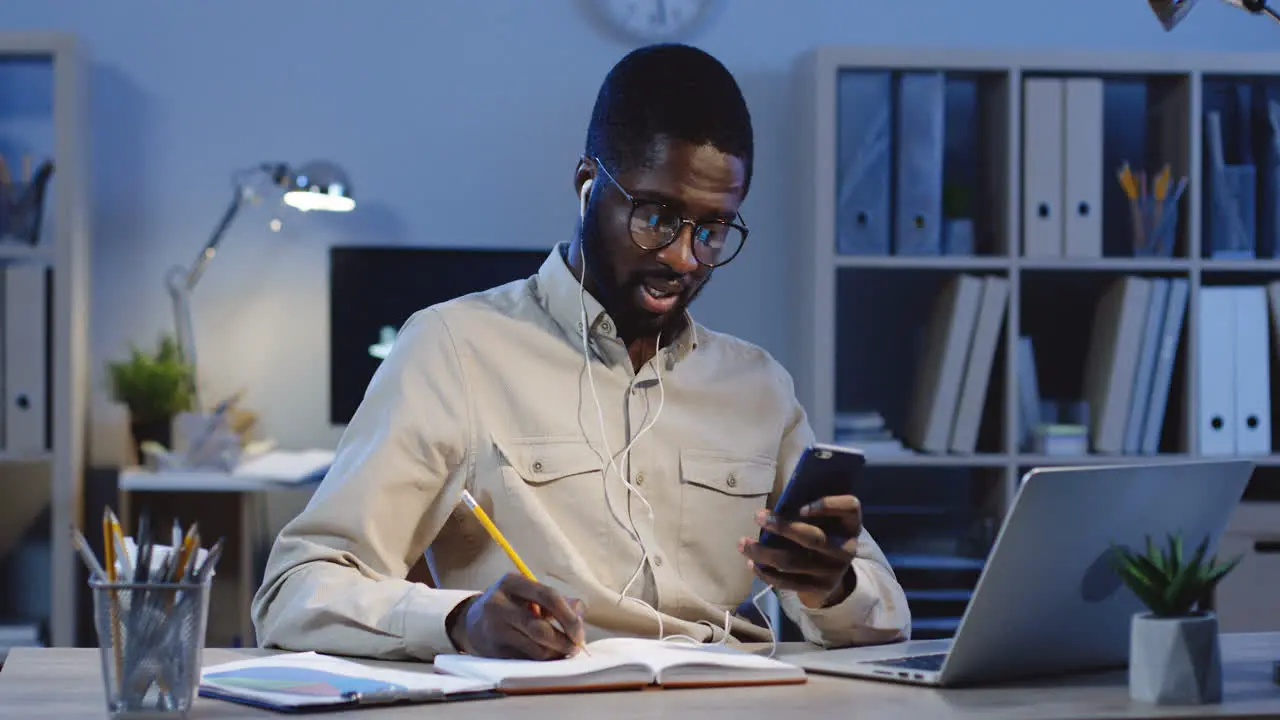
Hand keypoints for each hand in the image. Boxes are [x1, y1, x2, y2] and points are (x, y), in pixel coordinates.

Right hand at [447, 573, 586, 659]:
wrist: (473, 621)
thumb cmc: (512, 604)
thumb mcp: (529, 593)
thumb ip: (558, 599)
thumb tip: (580, 611)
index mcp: (511, 583)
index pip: (548, 596)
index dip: (568, 616)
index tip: (579, 632)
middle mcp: (498, 605)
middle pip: (541, 629)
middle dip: (564, 641)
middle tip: (575, 647)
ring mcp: (494, 630)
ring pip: (536, 650)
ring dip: (555, 654)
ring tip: (562, 650)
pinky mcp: (493, 651)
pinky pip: (527, 660)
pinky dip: (542, 661)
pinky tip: (546, 655)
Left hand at [738, 495, 861, 608]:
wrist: (834, 580)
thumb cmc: (824, 537)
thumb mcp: (827, 523)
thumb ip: (810, 511)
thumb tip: (777, 503)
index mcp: (850, 525)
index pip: (850, 507)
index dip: (828, 505)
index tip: (801, 506)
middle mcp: (845, 549)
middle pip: (813, 538)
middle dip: (782, 527)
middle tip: (758, 516)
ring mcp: (831, 572)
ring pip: (791, 562)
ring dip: (763, 552)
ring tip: (742, 543)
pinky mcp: (816, 589)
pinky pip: (786, 582)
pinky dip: (765, 573)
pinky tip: (751, 563)